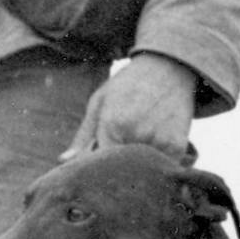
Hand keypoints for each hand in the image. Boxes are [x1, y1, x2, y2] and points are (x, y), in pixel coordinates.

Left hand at [65, 52, 198, 158]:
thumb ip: (83, 135)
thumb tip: (63, 160)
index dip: (96, 169)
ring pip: (140, 171)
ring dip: (137, 167)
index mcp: (113, 123)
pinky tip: (154, 142)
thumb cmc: (129, 84)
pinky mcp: (177, 146)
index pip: (98, 164)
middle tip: (118, 155)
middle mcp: (136, 134)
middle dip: (115, 170)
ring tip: (140, 141)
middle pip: (119, 170)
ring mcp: (159, 141)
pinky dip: (156, 163)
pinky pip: (160, 168)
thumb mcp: (101, 101)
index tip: (97, 167)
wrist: (170, 67)